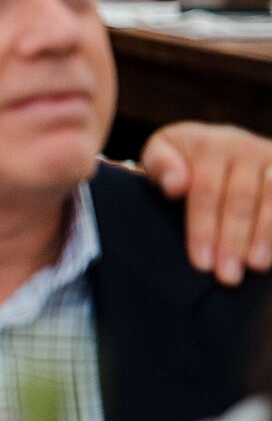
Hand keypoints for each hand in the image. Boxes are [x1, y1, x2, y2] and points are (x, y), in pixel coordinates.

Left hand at [141, 122, 271, 284]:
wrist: (219, 144)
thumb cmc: (182, 160)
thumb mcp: (160, 154)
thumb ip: (160, 166)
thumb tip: (174, 186)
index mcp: (208, 145)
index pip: (206, 191)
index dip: (203, 228)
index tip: (200, 263)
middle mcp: (244, 148)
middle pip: (240, 199)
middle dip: (232, 240)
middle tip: (226, 276)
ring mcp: (271, 158)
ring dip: (264, 236)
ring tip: (254, 266)